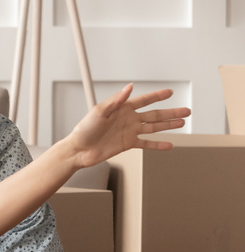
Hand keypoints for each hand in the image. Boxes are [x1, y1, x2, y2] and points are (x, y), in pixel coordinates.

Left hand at [66, 84, 190, 167]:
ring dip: (168, 125)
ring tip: (182, 123)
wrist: (78, 150)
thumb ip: (116, 100)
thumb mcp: (99, 111)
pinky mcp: (127, 144)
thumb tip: (129, 87)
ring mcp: (129, 131)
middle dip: (171, 112)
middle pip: (155, 114)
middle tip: (186, 111)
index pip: (144, 100)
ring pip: (154, 127)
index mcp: (122, 108)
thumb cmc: (84, 129)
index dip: (157, 96)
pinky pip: (146, 144)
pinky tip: (169, 144)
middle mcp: (128, 119)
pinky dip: (158, 144)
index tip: (170, 92)